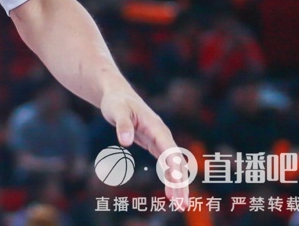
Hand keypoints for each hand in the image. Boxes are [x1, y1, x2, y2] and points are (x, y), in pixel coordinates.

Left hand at [100, 88, 189, 207]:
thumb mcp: (116, 110)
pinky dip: (169, 177)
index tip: (177, 183)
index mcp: (156, 127)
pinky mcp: (153, 144)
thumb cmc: (116, 101)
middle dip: (180, 183)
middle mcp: (162, 135)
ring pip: (173, 165)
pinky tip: (171, 192)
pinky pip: (165, 163)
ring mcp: (159, 140)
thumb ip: (122, 125)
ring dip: (177, 184)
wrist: (116, 94)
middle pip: (176, 162)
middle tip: (182, 204)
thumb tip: (125, 141)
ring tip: (179, 204)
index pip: (169, 150)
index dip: (174, 167)